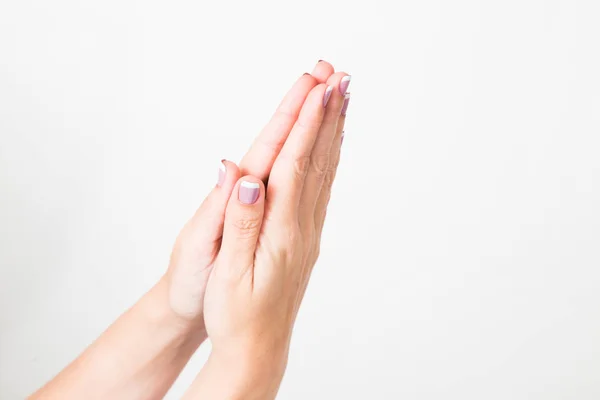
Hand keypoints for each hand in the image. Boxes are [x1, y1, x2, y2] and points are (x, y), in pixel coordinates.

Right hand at [196, 70, 349, 397]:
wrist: (257, 347)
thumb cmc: (236, 314)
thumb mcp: (229, 274)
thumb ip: (239, 222)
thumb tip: (245, 178)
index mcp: (280, 230)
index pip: (296, 165)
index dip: (308, 124)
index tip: (320, 88)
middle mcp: (302, 227)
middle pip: (319, 161)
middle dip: (329, 116)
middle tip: (341, 77)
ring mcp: (308, 233)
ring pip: (325, 172)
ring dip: (334, 133)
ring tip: (343, 100)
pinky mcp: (306, 239)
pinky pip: (323, 189)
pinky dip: (330, 160)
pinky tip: (332, 148)